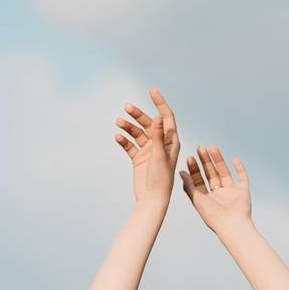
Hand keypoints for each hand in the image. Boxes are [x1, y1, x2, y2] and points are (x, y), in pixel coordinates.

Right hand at [114, 86, 179, 208]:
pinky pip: (130, 146)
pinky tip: (117, 137)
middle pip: (149, 123)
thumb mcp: (160, 155)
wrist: (152, 199)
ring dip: (128, 127)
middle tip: (126, 107)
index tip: (151, 90)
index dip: (160, 102)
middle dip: (137, 115)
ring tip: (118, 122)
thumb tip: (159, 116)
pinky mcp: (138, 159)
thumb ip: (159, 135)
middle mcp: (160, 144)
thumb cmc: (161, 179)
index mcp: (171, 141)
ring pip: (137, 133)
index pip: (166, 117)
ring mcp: (149, 151)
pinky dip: (123, 140)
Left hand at [180, 145, 251, 234]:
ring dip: (219, 160)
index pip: (199, 181)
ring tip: (212, 147)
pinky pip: (242, 177)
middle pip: (211, 174)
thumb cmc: (213, 216)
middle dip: (205, 161)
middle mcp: (218, 195)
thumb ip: (189, 185)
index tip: (190, 157)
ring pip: (224, 172)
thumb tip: (180, 172)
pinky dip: (240, 168)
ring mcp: (231, 193)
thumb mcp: (197, 199)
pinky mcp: (243, 192)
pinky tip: (235, 158)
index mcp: (206, 199)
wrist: (232, 225)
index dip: (194, 169)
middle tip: (200, 147)